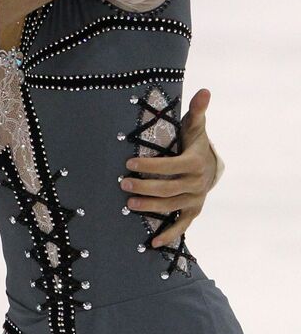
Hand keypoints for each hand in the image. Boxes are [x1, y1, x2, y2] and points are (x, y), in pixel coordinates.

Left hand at [120, 89, 215, 246]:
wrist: (210, 165)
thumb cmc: (194, 142)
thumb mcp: (195, 126)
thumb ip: (196, 111)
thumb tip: (204, 90)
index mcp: (195, 162)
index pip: (170, 166)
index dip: (150, 165)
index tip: (129, 162)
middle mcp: (197, 183)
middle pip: (168, 189)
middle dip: (145, 187)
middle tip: (122, 184)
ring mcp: (195, 199)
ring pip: (171, 207)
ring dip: (150, 207)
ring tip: (129, 205)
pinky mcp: (193, 211)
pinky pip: (181, 226)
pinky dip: (168, 235)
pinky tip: (151, 243)